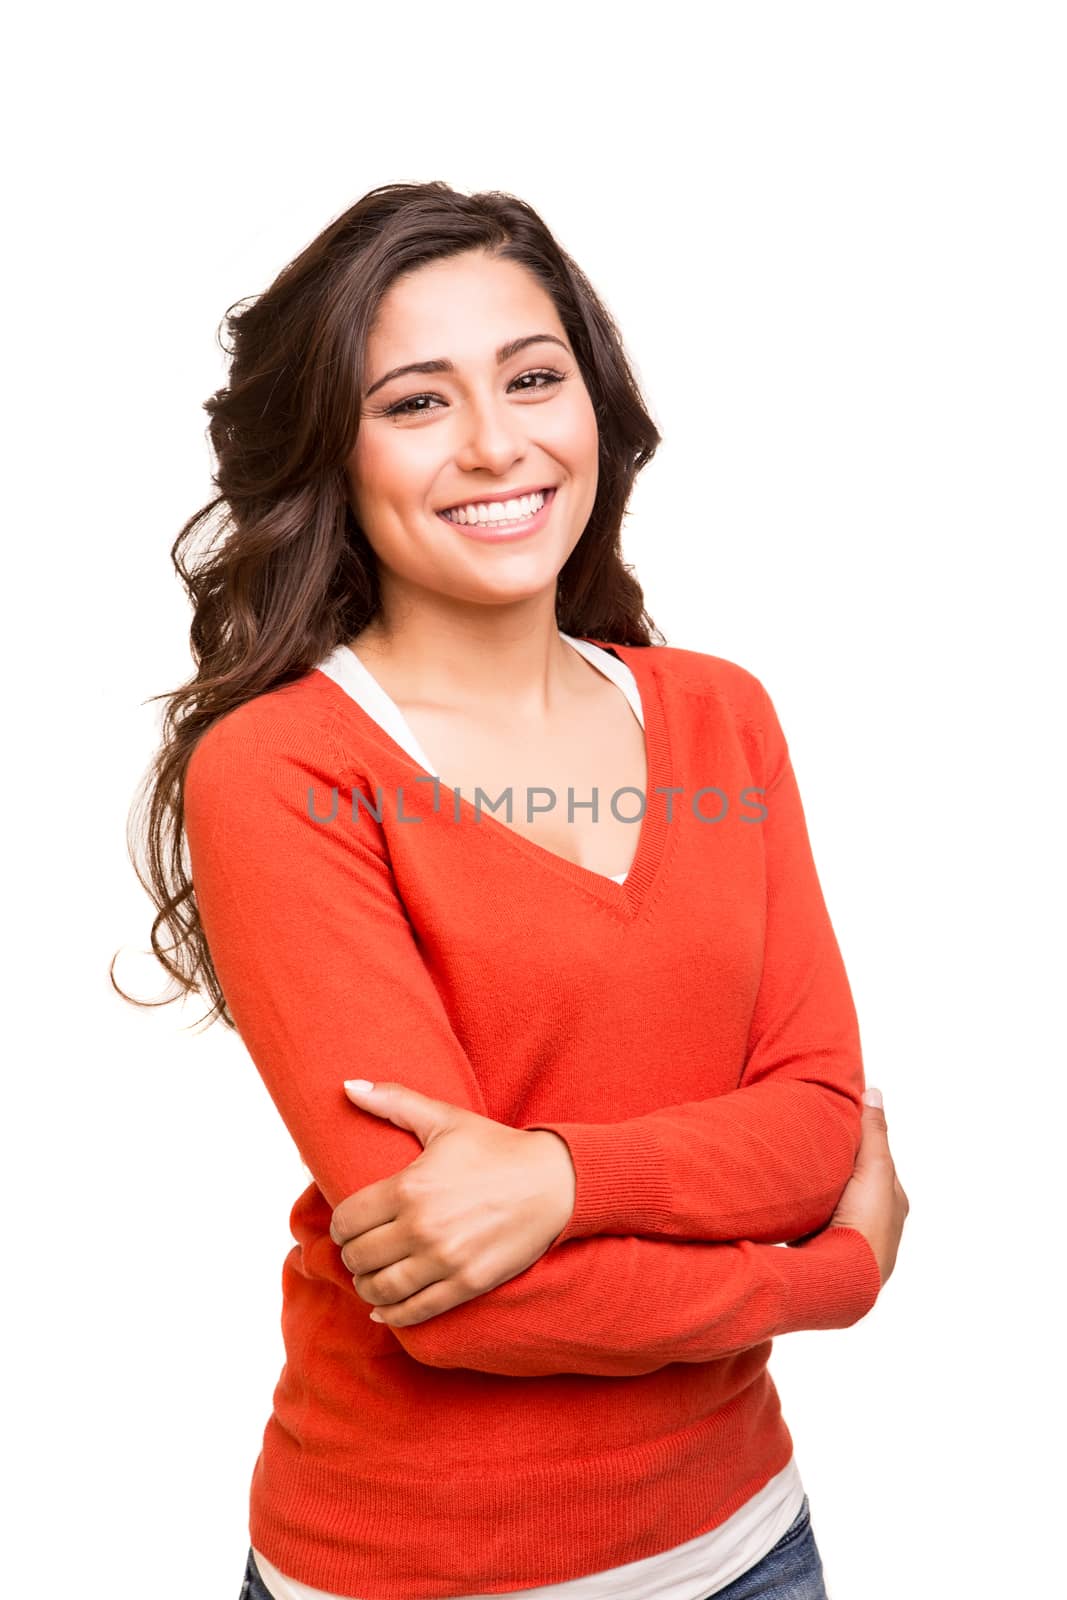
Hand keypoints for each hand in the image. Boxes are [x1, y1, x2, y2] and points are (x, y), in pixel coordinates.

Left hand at [328, 1080, 576, 1326]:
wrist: (554, 1182)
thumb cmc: (496, 1148)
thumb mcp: (445, 1118)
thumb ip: (393, 1101)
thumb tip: (346, 1085)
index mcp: (410, 1187)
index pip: (346, 1221)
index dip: (340, 1225)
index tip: (349, 1224)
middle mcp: (422, 1227)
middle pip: (358, 1257)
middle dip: (352, 1254)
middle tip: (360, 1249)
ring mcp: (445, 1260)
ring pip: (379, 1290)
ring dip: (366, 1285)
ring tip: (371, 1276)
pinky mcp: (466, 1284)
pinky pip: (413, 1312)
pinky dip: (391, 1314)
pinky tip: (385, 1306)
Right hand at [790, 1088, 909, 1286]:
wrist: (845, 1277)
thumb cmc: (866, 1223)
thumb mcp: (874, 1167)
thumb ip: (873, 1132)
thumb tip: (874, 1092)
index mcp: (893, 1202)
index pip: (876, 1162)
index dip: (858, 1141)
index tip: (837, 1123)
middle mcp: (877, 1223)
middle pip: (854, 1184)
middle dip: (837, 1168)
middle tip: (812, 1146)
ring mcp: (851, 1240)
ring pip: (833, 1204)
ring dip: (819, 1192)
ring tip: (797, 1174)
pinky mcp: (827, 1253)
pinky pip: (813, 1223)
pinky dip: (805, 1212)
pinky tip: (790, 1205)